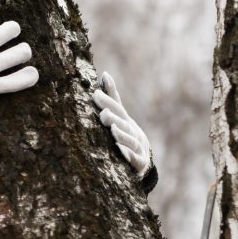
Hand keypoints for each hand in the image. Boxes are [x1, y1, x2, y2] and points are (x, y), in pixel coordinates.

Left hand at [92, 71, 156, 192]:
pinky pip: (135, 159)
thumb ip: (112, 98)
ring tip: (113, 129)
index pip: (117, 109)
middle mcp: (133, 133)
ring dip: (122, 135)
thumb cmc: (126, 136)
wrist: (142, 162)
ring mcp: (138, 148)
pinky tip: (120, 151)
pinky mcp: (139, 164)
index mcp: (126, 122)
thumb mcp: (120, 118)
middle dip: (114, 117)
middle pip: (124, 124)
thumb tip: (105, 74)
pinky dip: (128, 154)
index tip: (94, 94)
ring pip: (130, 141)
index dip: (107, 101)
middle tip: (103, 113)